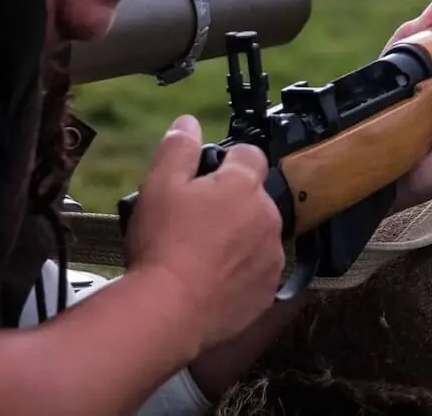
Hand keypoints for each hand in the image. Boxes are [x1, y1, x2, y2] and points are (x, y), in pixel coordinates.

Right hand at [124, 115, 285, 352]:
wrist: (169, 310)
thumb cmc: (163, 242)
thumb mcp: (159, 185)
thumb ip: (178, 148)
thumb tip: (188, 122)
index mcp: (244, 185)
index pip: (250, 155)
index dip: (228, 161)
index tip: (206, 178)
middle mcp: (267, 216)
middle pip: (255, 197)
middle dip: (232, 202)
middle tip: (195, 221)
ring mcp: (271, 255)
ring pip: (258, 234)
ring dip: (239, 237)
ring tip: (201, 254)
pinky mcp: (268, 290)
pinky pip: (257, 271)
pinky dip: (241, 272)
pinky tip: (212, 281)